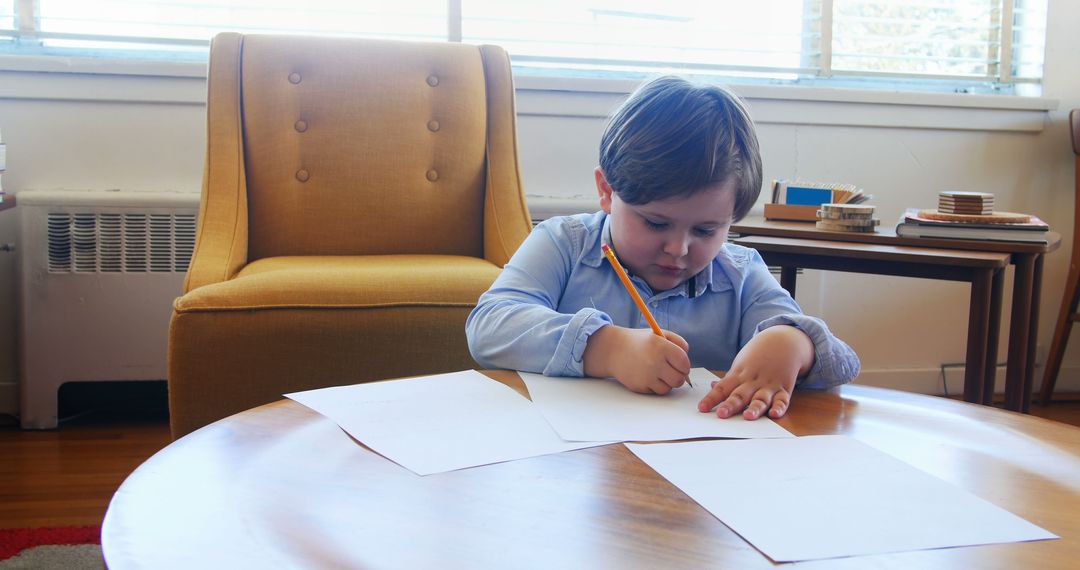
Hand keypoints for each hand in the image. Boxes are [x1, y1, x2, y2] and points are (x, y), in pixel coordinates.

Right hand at [583, 325, 690, 393]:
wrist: (614, 350)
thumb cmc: (640, 342)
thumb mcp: (659, 334)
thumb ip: (678, 343)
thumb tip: (687, 360)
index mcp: (661, 346)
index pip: (684, 363)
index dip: (684, 366)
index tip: (680, 365)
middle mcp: (654, 361)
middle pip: (679, 379)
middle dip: (678, 376)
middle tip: (672, 371)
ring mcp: (646, 376)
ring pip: (669, 388)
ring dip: (667, 382)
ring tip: (659, 373)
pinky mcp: (640, 386)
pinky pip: (656, 391)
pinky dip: (655, 386)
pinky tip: (648, 376)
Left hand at [698, 325, 812, 419]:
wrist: (783, 341)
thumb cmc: (758, 356)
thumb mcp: (740, 364)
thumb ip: (729, 379)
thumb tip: (713, 387)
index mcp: (739, 374)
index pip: (722, 388)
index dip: (711, 398)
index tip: (702, 408)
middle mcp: (753, 381)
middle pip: (740, 395)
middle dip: (730, 405)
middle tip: (721, 414)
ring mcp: (769, 385)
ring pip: (761, 399)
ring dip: (755, 408)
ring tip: (748, 416)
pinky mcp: (784, 388)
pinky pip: (782, 400)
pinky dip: (779, 407)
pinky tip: (774, 414)